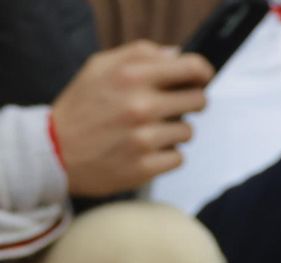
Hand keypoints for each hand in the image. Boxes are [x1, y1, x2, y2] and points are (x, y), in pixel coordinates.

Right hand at [51, 42, 213, 196]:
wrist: (55, 150)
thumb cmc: (82, 106)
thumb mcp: (99, 67)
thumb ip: (139, 54)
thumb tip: (176, 54)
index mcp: (130, 76)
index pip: (191, 68)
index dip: (202, 72)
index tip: (200, 78)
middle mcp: (140, 106)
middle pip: (198, 100)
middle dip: (188, 103)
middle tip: (170, 107)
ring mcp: (144, 138)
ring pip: (188, 131)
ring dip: (174, 131)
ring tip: (147, 130)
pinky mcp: (146, 167)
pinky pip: (178, 158)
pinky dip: (166, 155)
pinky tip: (144, 150)